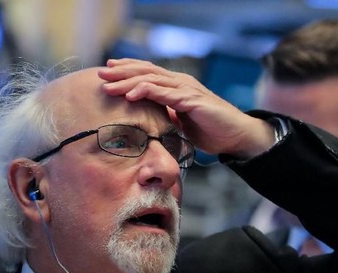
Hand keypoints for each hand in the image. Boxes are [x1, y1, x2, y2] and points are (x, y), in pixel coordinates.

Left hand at [98, 58, 274, 157]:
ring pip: (151, 80)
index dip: (127, 71)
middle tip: (100, 74)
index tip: (108, 73)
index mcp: (177, 87)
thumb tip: (152, 120)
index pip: (148, 74)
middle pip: (146, 71)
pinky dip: (145, 92)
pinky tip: (130, 95)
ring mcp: (186, 89)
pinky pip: (164, 93)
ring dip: (127, 81)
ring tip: (108, 85)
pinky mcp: (191, 100)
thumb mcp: (183, 123)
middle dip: (121, 72)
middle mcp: (180, 83)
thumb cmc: (213, 131)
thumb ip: (169, 117)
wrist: (237, 136)